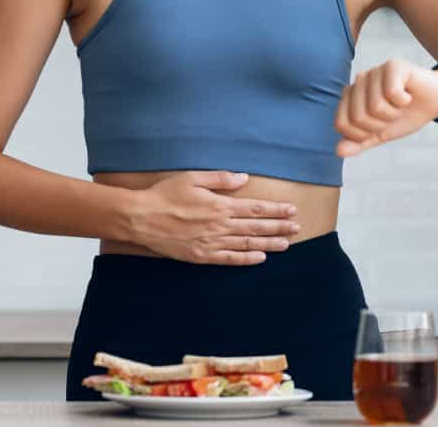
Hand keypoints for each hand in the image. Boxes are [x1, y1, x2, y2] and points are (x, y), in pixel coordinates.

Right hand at [130, 171, 300, 265]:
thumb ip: (220, 179)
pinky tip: (260, 259)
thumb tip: (244, 178)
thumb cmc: (165, 194)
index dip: (275, 210)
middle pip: (256, 227)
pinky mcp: (201, 256)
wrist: (141, 218)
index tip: (292, 209)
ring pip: (246, 244)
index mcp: (219, 205)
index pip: (255, 208)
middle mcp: (219, 226)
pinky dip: (246, 259)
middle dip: (279, 227)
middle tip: (297, 228)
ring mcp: (211, 243)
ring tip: (286, 244)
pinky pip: (229, 259)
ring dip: (268, 244)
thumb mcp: (193, 178)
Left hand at [334, 58, 437, 156]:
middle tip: (393, 114)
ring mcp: (375, 71)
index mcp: (350, 96)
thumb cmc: (406, 115)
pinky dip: (404, 102)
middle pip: (358, 118)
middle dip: (380, 125)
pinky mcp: (393, 66)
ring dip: (394, 113)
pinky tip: (408, 95)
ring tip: (400, 104)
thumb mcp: (380, 134)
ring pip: (375, 107)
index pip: (342, 124)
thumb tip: (339, 152)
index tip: (379, 127)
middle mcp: (359, 81)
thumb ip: (359, 142)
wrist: (435, 102)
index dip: (362, 135)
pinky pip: (391, 93)